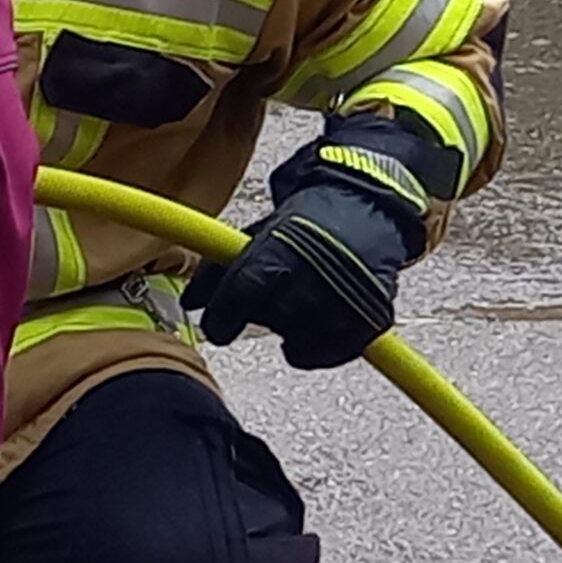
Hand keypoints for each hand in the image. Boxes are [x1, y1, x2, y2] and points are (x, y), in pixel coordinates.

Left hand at [184, 178, 407, 369]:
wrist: (363, 209)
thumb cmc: (301, 225)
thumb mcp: (255, 235)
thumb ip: (219, 269)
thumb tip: (190, 303)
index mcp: (280, 250)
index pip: (241, 292)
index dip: (223, 316)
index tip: (217, 327)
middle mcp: (314, 274)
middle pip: (271, 318)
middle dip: (259, 318)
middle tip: (258, 308)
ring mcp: (346, 296)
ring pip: (303, 338)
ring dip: (288, 333)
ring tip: (288, 312)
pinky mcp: (371, 315)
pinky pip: (337, 352)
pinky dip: (317, 353)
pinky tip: (305, 340)